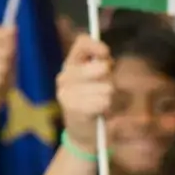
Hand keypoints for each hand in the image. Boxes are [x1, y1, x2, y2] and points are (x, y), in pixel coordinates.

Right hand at [0, 26, 16, 114]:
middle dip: (8, 54)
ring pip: (0, 60)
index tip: (15, 40)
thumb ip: (10, 49)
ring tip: (1, 78)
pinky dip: (2, 80)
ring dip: (5, 69)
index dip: (6, 34)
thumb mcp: (7, 66)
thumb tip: (13, 28)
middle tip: (7, 66)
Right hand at [55, 35, 112, 152]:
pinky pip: (103, 102)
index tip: (106, 54)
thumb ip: (102, 66)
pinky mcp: (72, 108)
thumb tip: (106, 61)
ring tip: (101, 104)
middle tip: (104, 90)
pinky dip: (107, 108)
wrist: (84, 132)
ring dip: (110, 97)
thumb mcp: (100, 80)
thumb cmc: (95, 102)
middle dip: (110, 79)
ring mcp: (66, 92)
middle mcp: (64, 76)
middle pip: (101, 68)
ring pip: (106, 87)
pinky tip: (98, 113)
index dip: (97, 46)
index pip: (81, 43)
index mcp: (71, 64)